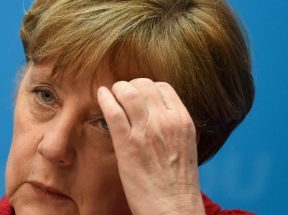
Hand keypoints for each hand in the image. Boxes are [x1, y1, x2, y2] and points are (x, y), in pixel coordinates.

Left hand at [97, 79, 204, 214]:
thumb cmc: (178, 183)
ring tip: (111, 95)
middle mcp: (166, 121)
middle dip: (130, 86)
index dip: (147, 88)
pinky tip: (101, 96)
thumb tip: (161, 113)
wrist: (173, 209)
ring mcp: (146, 131)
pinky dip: (104, 98)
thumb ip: (174, 127)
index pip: (163, 87)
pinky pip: (112, 110)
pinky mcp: (127, 143)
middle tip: (122, 95)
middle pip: (143, 84)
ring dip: (116, 90)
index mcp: (183, 121)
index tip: (138, 96)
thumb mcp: (186, 146)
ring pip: (127, 91)